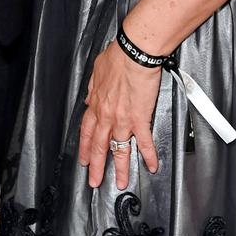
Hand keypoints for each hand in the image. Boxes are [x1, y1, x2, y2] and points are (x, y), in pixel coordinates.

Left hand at [78, 39, 160, 189]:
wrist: (134, 53)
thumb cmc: (118, 56)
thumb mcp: (97, 69)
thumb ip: (92, 86)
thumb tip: (89, 96)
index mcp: (97, 102)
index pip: (87, 130)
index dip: (86, 146)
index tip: (84, 158)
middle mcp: (107, 114)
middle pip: (100, 146)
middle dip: (96, 166)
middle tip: (94, 181)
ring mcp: (123, 119)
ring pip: (120, 150)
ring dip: (121, 169)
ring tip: (121, 182)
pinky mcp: (140, 119)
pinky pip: (144, 142)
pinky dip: (149, 155)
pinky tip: (151, 166)